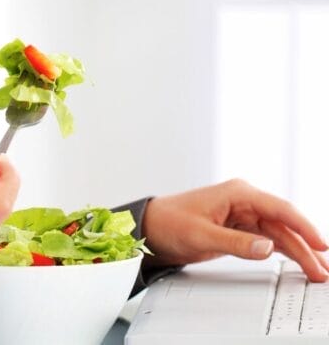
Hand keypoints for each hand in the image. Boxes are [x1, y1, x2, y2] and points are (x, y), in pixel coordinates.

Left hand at [142, 178, 328, 281]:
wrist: (153, 227)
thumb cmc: (171, 222)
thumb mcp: (202, 236)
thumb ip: (236, 243)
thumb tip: (267, 247)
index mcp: (237, 193)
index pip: (279, 208)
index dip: (303, 226)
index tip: (320, 244)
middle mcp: (244, 200)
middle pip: (283, 223)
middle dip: (305, 245)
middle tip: (322, 268)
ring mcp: (243, 213)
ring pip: (278, 232)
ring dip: (297, 250)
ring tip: (316, 270)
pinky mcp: (239, 226)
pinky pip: (267, 237)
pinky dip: (282, 250)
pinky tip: (297, 260)